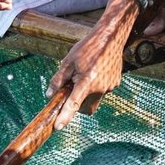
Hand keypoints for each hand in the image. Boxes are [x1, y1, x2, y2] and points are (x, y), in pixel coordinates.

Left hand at [48, 0, 136, 126]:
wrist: (112, 37)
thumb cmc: (88, 47)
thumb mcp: (68, 61)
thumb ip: (58, 79)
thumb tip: (50, 94)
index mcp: (87, 81)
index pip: (74, 104)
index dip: (65, 116)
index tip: (58, 127)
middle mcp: (100, 87)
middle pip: (86, 108)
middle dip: (78, 105)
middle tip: (72, 89)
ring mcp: (110, 87)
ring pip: (94, 100)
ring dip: (87, 95)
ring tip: (86, 74)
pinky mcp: (115, 83)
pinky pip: (102, 91)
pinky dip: (96, 87)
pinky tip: (96, 71)